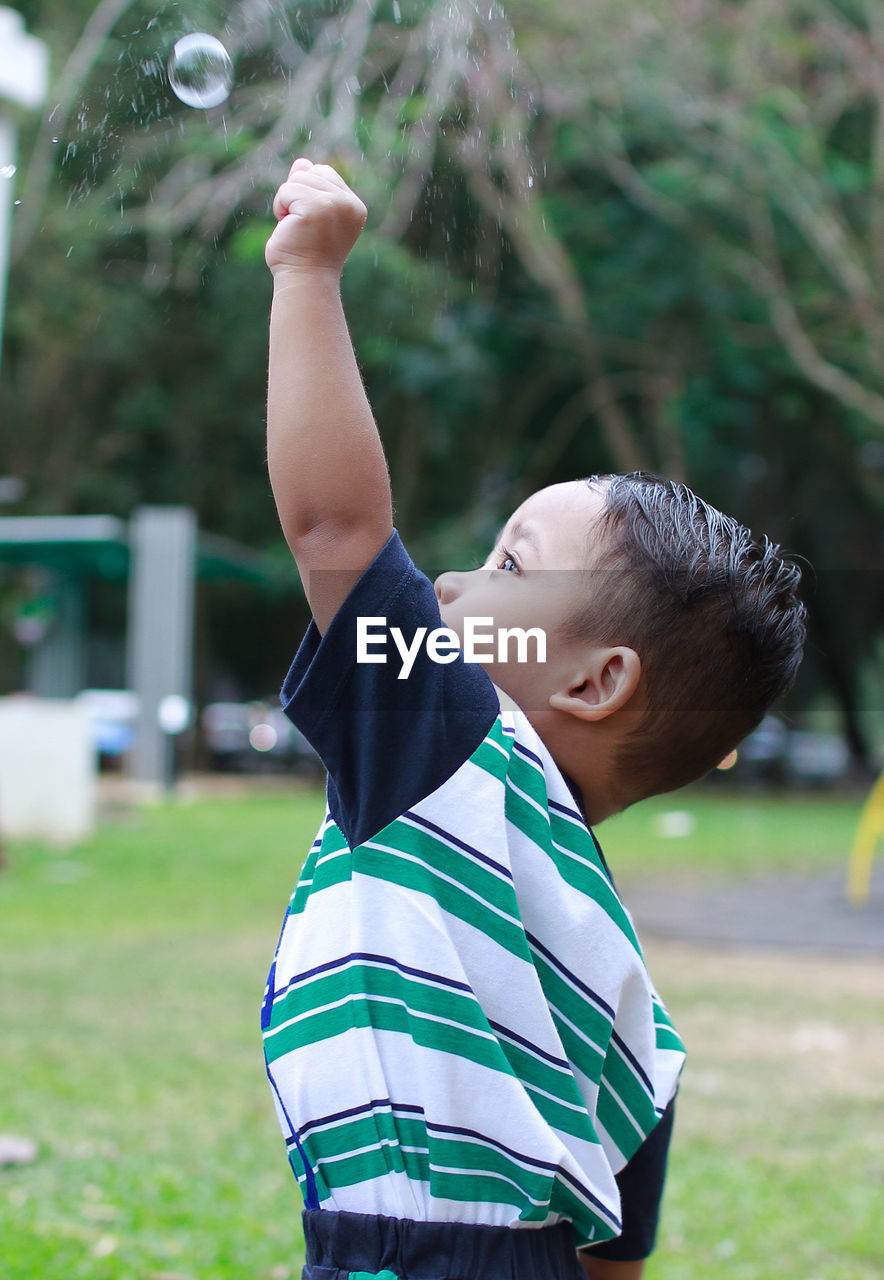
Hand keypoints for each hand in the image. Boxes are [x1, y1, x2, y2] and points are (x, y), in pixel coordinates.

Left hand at [265, 158, 366, 276]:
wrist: (304, 281)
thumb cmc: (305, 254)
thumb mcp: (310, 216)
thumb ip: (309, 188)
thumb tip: (303, 162)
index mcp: (354, 206)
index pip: (324, 173)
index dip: (307, 193)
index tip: (311, 223)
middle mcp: (349, 204)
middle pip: (310, 172)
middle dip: (296, 196)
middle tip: (302, 227)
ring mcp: (334, 205)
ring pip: (297, 179)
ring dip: (287, 203)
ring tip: (296, 228)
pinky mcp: (316, 208)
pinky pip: (286, 190)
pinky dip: (280, 208)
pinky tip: (289, 228)